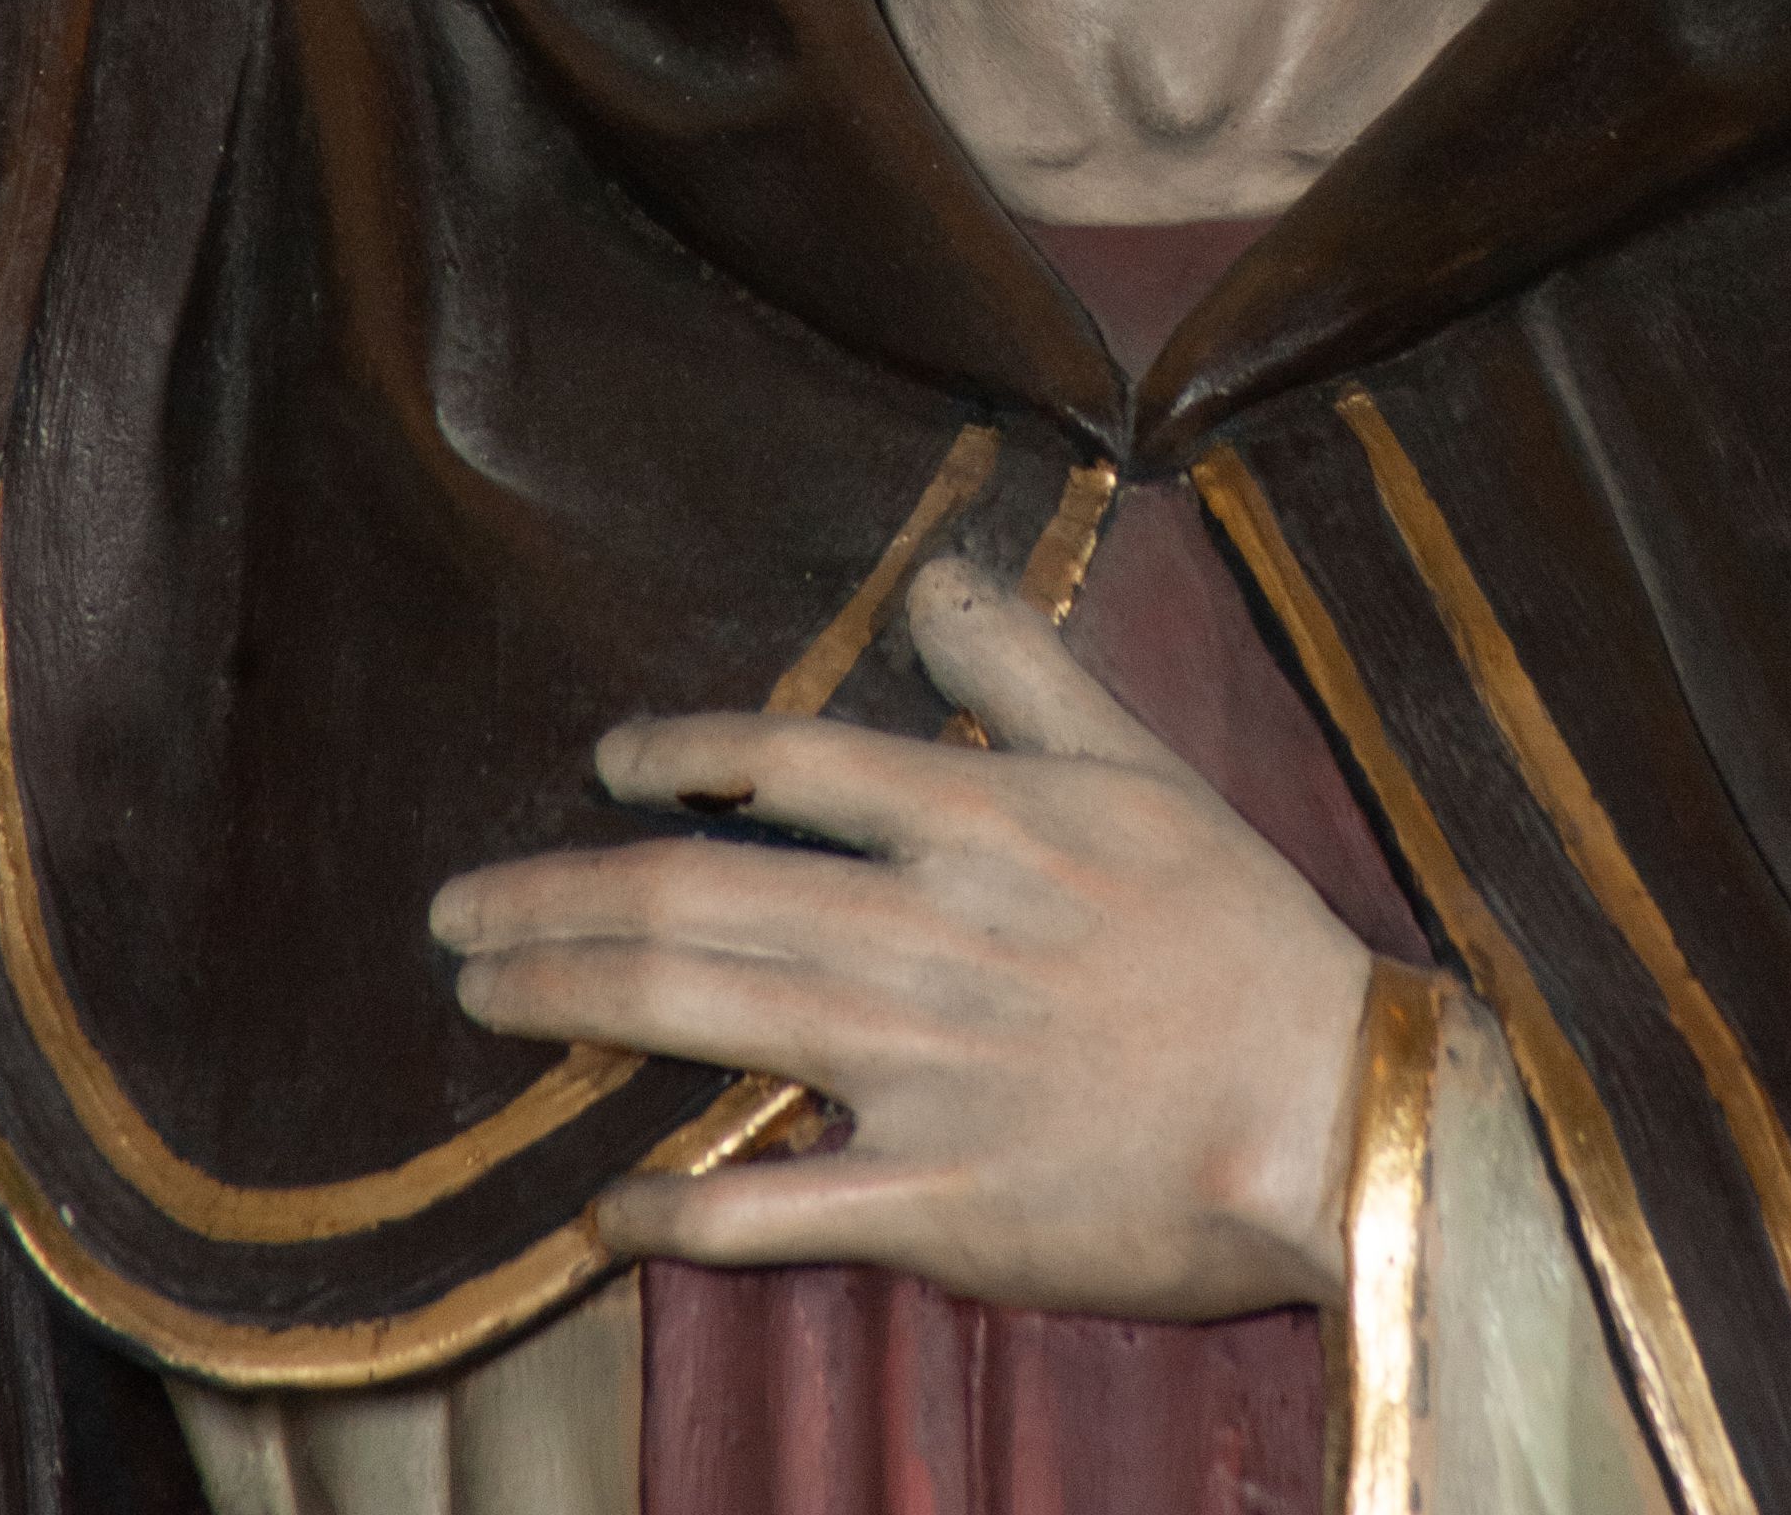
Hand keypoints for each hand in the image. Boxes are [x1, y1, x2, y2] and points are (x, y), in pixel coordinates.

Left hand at [428, 559, 1372, 1316]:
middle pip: (701, 898)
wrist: (1334, 1111)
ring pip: (710, 1022)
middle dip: (557, 902)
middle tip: (455, 914)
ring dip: (577, 1004)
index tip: (599, 765)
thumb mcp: (1145, 763)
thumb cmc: (1241, 933)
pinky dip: (681, 1209)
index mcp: (976, 821)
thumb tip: (932, 581)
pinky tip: (604, 1209)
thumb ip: (1024, 670)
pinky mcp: (942, 1204)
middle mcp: (927, 935)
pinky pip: (779, 1207)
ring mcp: (926, 1074)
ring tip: (486, 1000)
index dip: (675, 754)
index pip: (784, 763)